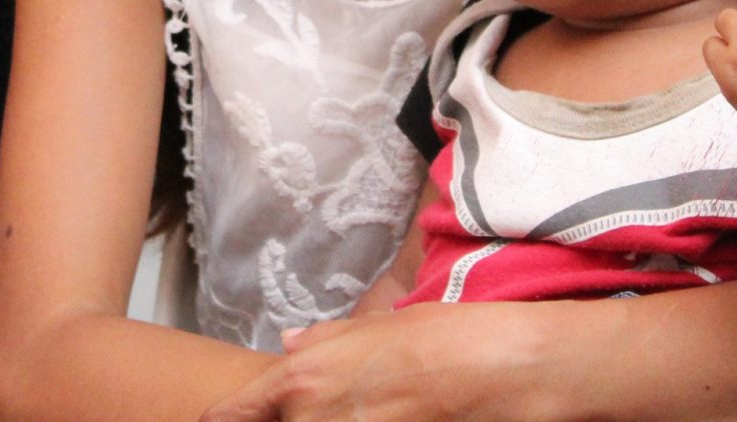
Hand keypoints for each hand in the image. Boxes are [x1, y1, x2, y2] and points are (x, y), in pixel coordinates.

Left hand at [199, 302, 558, 421]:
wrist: (508, 368)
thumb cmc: (448, 339)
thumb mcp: (381, 325)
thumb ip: (327, 339)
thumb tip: (291, 344)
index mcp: (304, 379)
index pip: (235, 415)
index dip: (228, 419)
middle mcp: (315, 419)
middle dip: (299, 421)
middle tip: (348, 402)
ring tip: (381, 408)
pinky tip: (394, 419)